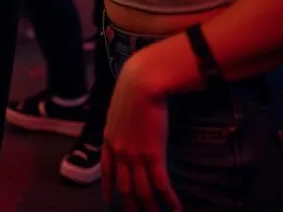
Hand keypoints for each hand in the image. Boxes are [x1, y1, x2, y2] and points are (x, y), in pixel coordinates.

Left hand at [102, 54, 181, 211]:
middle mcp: (120, 150)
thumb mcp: (119, 106)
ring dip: (151, 208)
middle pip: (123, 186)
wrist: (141, 83)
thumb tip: (126, 124)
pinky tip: (176, 209)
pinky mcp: (153, 154)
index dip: (107, 186)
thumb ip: (120, 120)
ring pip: (142, 191)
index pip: (106, 168)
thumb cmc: (132, 87)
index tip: (108, 199)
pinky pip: (160, 185)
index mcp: (109, 137)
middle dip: (130, 205)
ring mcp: (135, 154)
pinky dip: (168, 200)